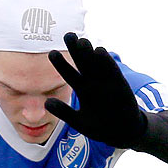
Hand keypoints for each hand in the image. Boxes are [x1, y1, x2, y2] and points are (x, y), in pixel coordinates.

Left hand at [44, 32, 146, 148]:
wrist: (122, 132)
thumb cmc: (99, 126)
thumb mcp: (79, 122)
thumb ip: (64, 112)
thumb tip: (46, 103)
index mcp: (82, 89)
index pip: (69, 73)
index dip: (61, 63)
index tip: (52, 53)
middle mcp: (93, 81)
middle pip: (83, 62)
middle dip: (76, 49)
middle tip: (68, 35)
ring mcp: (106, 81)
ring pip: (96, 63)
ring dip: (90, 52)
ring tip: (82, 41)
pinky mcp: (119, 84)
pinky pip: (112, 71)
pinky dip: (106, 62)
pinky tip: (99, 51)